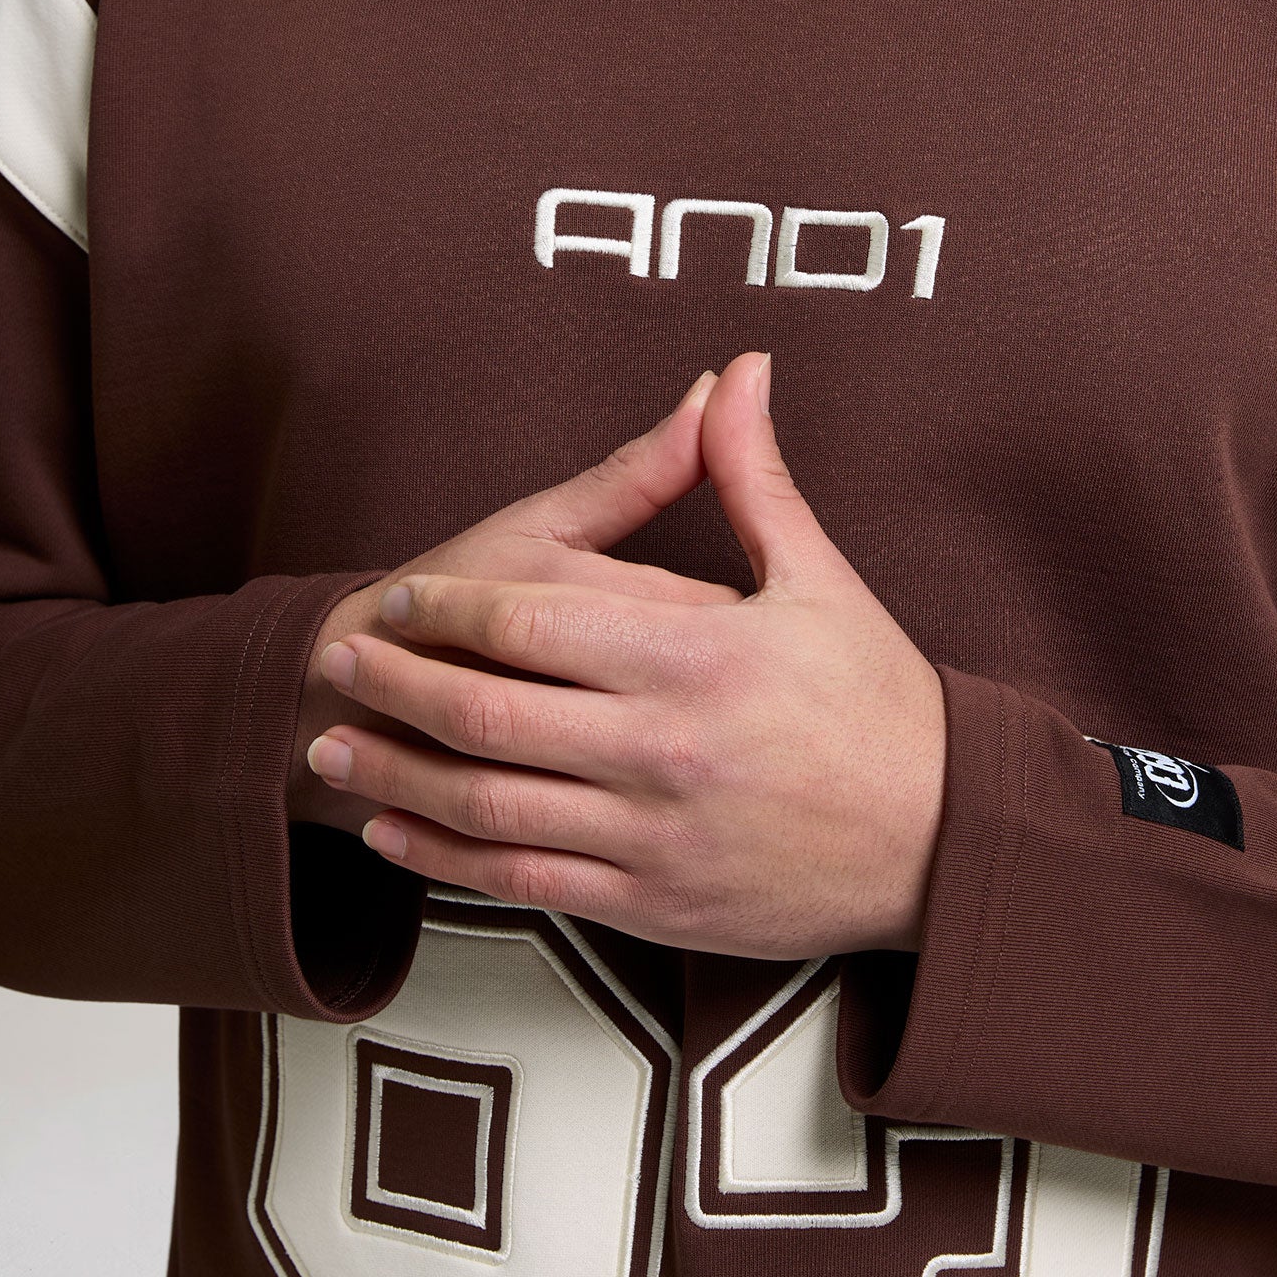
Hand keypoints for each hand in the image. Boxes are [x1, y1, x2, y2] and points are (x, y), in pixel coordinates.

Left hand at [304, 352, 949, 957]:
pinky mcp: (651, 906)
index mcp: (699, 656)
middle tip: (333, 658)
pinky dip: (445, 861)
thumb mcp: (819, 576)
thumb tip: (738, 369)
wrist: (943, 844)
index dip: (446, 606)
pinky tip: (397, 836)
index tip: (395, 592)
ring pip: (488, 807)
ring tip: (333, 750)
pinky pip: (522, 884)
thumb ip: (750, 475)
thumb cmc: (879, 702)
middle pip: (489, 715)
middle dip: (394, 685)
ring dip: (394, 778)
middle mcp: (665, 750)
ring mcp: (652, 838)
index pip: (533, 624)